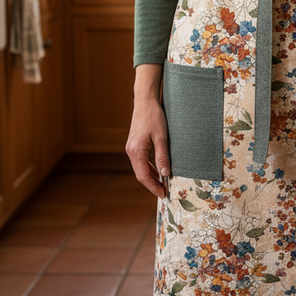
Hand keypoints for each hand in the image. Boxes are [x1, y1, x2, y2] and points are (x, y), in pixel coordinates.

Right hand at [125, 65, 169, 197]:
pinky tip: (157, 169)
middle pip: (140, 174)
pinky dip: (149, 167)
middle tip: (164, 192)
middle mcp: (131, 151)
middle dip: (152, 184)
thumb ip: (162, 156)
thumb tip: (165, 174)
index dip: (153, 187)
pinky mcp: (135, 143)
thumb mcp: (162, 137)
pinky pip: (141, 160)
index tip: (163, 194)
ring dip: (151, 176)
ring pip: (140, 167)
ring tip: (162, 183)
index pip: (144, 175)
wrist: (145, 101)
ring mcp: (131, 147)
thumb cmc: (154, 117)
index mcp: (136, 151)